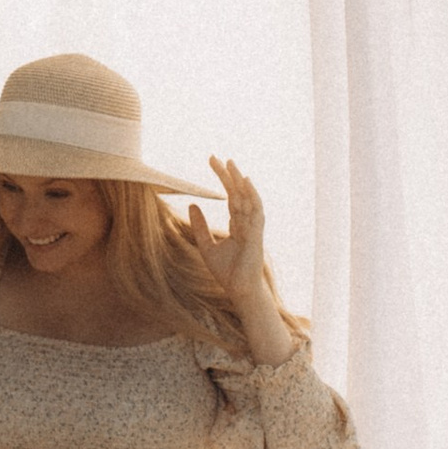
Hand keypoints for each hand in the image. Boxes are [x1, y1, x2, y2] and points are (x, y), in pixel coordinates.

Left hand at [185, 158, 294, 365]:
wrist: (239, 291)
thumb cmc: (227, 272)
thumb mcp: (206, 246)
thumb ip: (200, 226)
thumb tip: (192, 204)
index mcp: (238, 225)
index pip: (231, 197)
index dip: (224, 180)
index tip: (214, 163)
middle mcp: (247, 223)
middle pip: (239, 194)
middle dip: (229, 176)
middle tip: (217, 157)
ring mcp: (253, 228)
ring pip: (248, 199)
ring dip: (240, 181)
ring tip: (231, 164)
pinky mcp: (256, 236)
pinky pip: (255, 212)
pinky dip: (251, 196)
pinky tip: (245, 183)